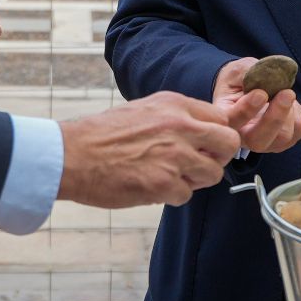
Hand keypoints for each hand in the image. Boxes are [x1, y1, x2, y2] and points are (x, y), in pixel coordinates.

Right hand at [58, 93, 240, 207]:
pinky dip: (171, 195)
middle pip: (228, 144)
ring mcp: (175, 156)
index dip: (215, 136)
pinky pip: (186, 194)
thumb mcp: (142, 109)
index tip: (206, 145)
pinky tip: (150, 186)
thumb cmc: (101, 135)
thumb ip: (174, 118)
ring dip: (194, 180)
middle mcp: (181, 127)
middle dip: (217, 157)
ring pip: (212, 174)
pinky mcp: (164, 184)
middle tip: (198, 164)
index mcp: (175, 105)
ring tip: (168, 177)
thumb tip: (199, 132)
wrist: (72, 155)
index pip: (220, 119)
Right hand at [213, 56, 300, 156]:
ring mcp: (263, 142)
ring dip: (289, 111)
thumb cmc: (239, 80)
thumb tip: (269, 76)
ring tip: (284, 93)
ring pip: (282, 137)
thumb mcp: (239, 69)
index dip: (246, 111)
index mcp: (225, 117)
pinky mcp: (282, 141)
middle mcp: (242, 136)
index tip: (260, 94)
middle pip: (258, 140)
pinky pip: (297, 130)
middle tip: (286, 93)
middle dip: (275, 117)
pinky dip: (298, 112)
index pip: (232, 122)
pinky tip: (289, 103)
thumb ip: (250, 71)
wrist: (247, 88)